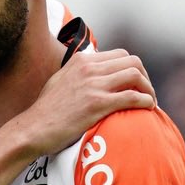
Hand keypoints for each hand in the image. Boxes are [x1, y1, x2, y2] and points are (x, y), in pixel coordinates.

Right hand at [12, 48, 154, 156]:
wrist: (33, 128)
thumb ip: (77, 74)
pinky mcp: (97, 104)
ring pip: (135, 76)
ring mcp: (93, 85)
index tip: (137, 84)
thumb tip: (93, 74)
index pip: (120, 55)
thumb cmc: (46, 112)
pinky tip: (148, 109)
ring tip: (150, 102)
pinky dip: (145, 101)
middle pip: (132, 62)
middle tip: (147, 92)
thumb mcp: (60, 82)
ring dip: (148, 88)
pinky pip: (132, 97)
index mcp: (81, 61)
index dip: (134, 69)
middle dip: (145, 77)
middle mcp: (88, 68)